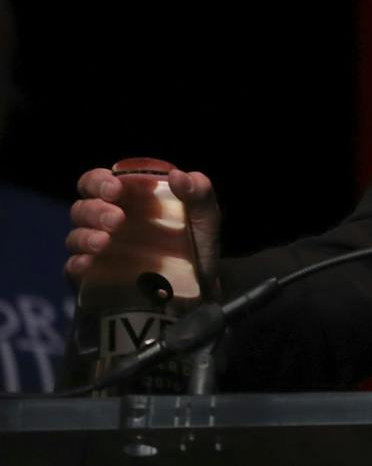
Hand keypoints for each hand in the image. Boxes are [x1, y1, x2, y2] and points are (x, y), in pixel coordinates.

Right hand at [67, 167, 222, 294]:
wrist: (199, 289)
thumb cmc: (196, 243)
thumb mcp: (205, 216)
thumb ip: (199, 192)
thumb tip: (178, 176)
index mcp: (129, 199)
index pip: (97, 182)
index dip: (99, 181)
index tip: (115, 189)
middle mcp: (107, 221)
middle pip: (82, 207)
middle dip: (95, 210)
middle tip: (117, 220)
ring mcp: (99, 250)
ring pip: (75, 236)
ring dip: (85, 236)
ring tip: (104, 242)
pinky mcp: (94, 278)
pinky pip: (73, 269)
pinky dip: (77, 264)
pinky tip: (87, 264)